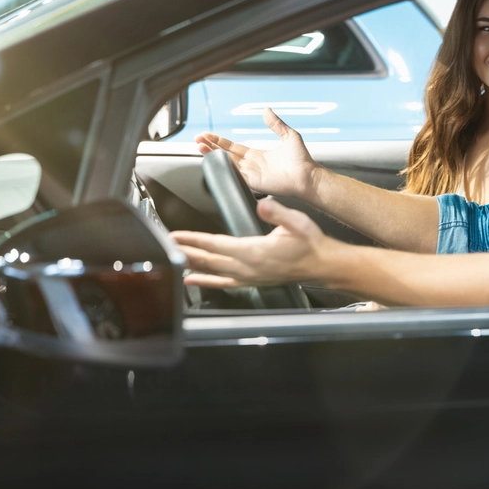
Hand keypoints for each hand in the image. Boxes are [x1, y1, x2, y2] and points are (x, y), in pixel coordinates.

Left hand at [171, 198, 335, 288]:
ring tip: (173, 260)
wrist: (322, 264)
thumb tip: (263, 205)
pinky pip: (223, 283)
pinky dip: (205, 281)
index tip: (176, 236)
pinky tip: (193, 279)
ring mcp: (249, 276)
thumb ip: (278, 213)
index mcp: (255, 251)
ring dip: (192, 265)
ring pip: (213, 272)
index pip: (216, 245)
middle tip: (166, 246)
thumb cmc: (310, 243)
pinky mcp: (252, 281)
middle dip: (186, 252)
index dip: (194, 240)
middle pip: (208, 260)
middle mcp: (248, 267)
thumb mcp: (297, 222)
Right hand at [195, 107, 318, 198]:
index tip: (208, 136)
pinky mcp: (253, 182)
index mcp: (258, 155)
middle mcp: (252, 165)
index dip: (220, 141)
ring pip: (226, 164)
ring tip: (200, 147)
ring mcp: (251, 174)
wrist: (307, 175)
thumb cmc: (301, 159)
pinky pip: (235, 175)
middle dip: (210, 147)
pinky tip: (214, 161)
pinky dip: (224, 168)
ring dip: (212, 155)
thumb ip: (276, 123)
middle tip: (198, 140)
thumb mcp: (288, 135)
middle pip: (225, 155)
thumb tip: (266, 110)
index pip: (233, 147)